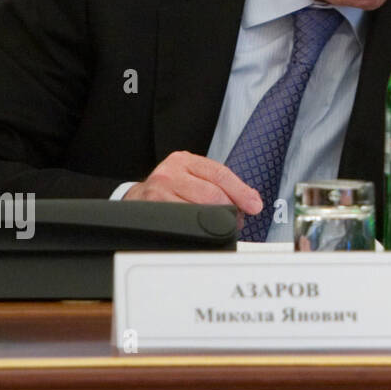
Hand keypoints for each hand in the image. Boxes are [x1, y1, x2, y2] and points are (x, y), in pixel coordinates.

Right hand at [124, 151, 262, 215]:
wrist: (136, 199)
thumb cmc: (171, 189)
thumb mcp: (192, 176)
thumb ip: (219, 183)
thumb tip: (251, 200)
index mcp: (184, 160)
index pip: (220, 174)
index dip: (241, 191)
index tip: (254, 205)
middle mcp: (169, 173)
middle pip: (211, 193)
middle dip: (230, 209)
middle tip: (238, 220)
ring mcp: (157, 192)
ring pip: (198, 209)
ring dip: (216, 221)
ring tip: (222, 225)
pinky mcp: (150, 211)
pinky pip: (183, 222)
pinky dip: (198, 228)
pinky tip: (202, 229)